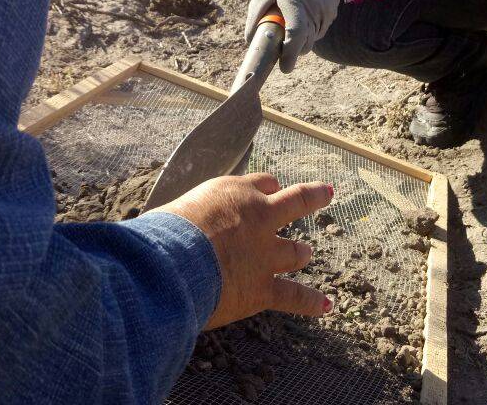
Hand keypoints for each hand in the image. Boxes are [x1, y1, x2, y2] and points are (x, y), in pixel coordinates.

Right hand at [151, 173, 334, 329]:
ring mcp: (266, 253)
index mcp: (233, 193)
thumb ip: (189, 219)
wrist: (171, 262)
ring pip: (296, 251)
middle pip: (295, 201)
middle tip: (323, 194)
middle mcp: (258, 217)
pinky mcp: (263, 287)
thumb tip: (176, 231)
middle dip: (312, 197)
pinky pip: (295, 295)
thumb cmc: (161, 235)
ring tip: (305, 254)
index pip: (260, 182)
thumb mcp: (176, 211)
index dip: (268, 187)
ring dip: (301, 253)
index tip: (272, 188)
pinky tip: (326, 304)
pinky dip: (311, 301)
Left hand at [245, 0, 345, 72]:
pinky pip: (319, 30)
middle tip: (280, 43)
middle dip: (292, 49)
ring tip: (292, 19)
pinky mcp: (333, 12)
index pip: (295, 34)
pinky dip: (310, 30)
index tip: (284, 68)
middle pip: (304, 43)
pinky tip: (303, 14)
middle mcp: (314, 7)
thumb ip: (256, 15)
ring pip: (312, 39)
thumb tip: (250, 41)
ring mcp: (326, 10)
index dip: (290, 54)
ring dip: (301, 38)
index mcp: (295, 0)